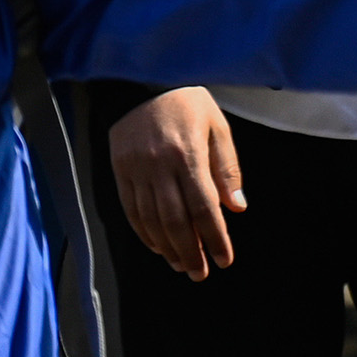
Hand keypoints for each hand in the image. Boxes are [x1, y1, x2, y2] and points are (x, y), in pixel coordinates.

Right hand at [109, 87, 246, 278]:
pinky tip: (158, 247)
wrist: (142, 83)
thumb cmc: (188, 103)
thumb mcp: (216, 126)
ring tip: (182, 265)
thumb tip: (236, 208)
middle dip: (190, 252)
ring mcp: (136, 171)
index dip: (214, 237)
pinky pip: (132, 212)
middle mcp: (159, 166)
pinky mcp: (120, 173)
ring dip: (168, 249)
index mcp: (187, 153)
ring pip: (151, 221)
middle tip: (201, 273)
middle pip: (175, 221)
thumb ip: (227, 167)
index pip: (203, 206)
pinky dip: (145, 234)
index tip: (224, 259)